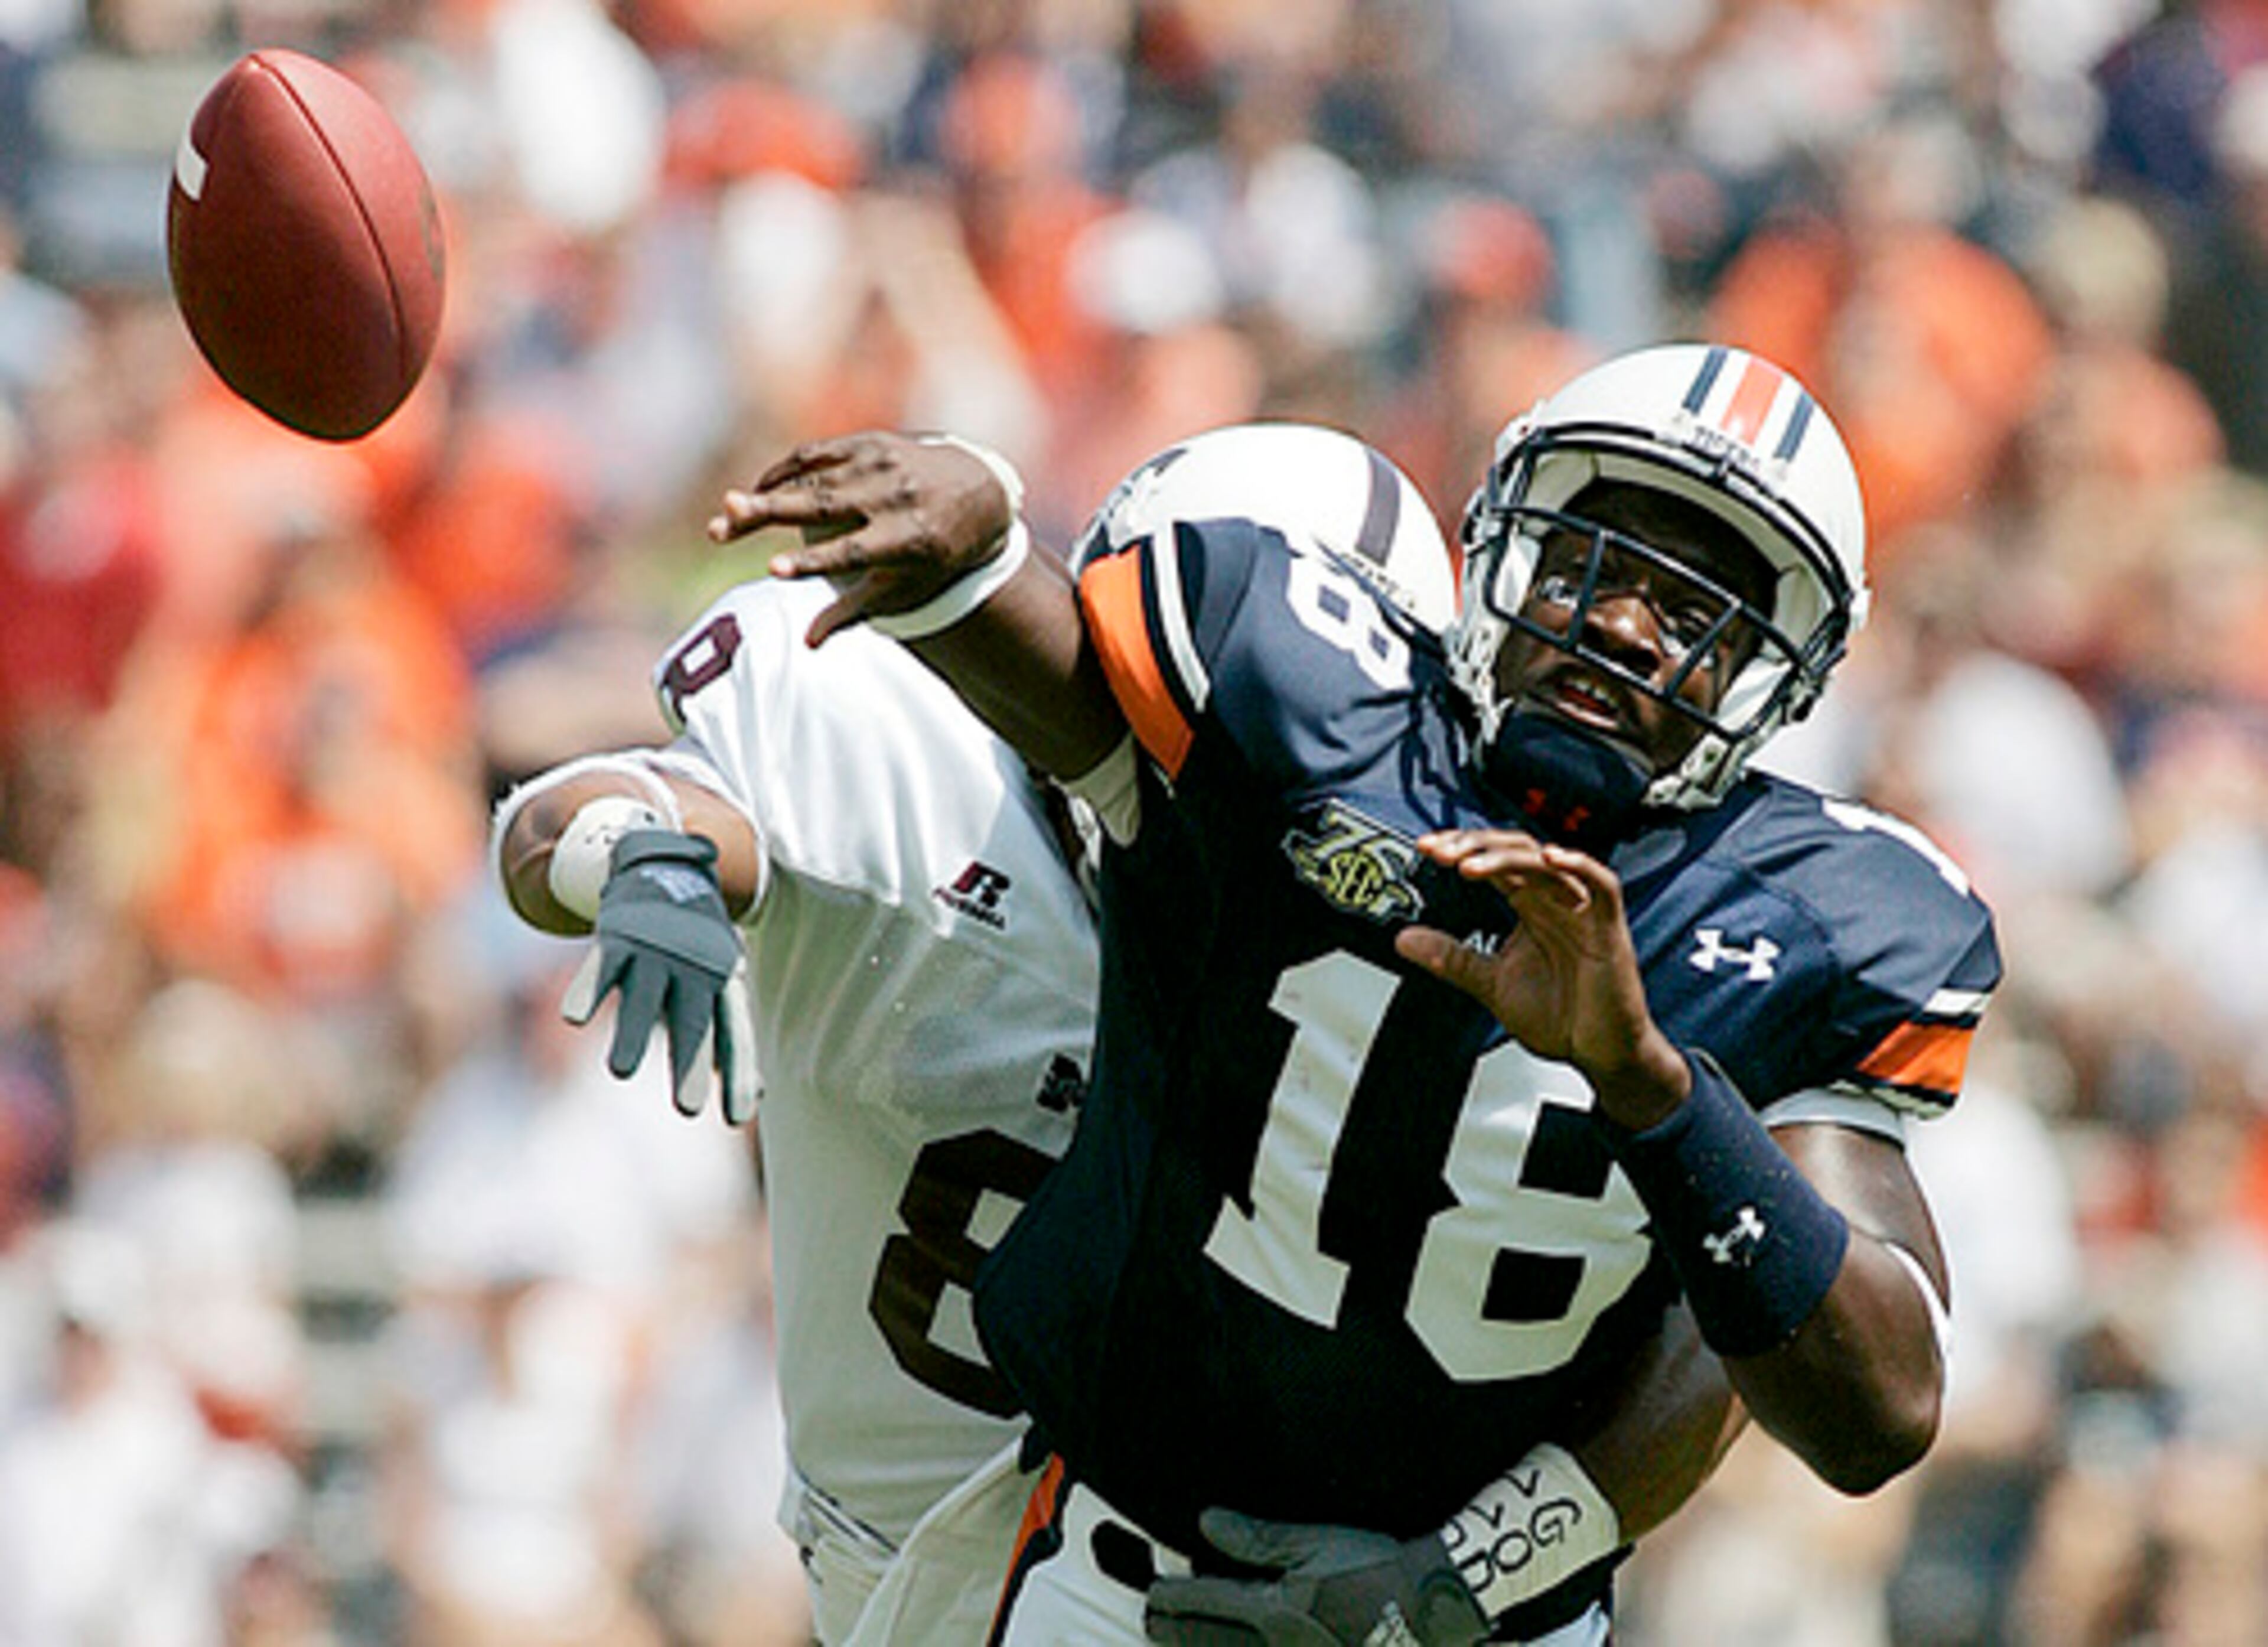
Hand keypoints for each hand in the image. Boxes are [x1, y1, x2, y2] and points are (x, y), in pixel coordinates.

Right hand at [560, 829, 759, 1123]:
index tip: (738, 1117)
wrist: (667, 864)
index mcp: (722, 982)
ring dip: (631, 1032)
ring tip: (622, 1071)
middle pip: (693, 1020)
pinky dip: (588, 990)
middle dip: (691, 1062)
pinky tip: (574, 1020)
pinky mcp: (617, 935)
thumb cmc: (696, 944)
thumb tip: (758, 1096)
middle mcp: (691, 967)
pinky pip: (601, 966)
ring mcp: (653, 950)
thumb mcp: (720, 985)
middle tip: (689, 1109)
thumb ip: (731, 1040)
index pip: (734, 1033)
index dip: (737, 1073)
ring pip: (643, 996)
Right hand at [707, 432, 1016, 643]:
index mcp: (909, 539)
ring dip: (765, 494)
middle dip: (769, 513)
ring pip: (812, 479)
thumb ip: (855, 610)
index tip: (773, 570)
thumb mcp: (909, 587)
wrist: (980, 491)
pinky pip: (816, 454)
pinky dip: (783, 469)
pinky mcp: (870, 442)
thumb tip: (807, 643)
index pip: (852, 552)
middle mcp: (895, 497)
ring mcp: (882, 464)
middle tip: (724, 520)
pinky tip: (757, 489)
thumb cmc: (936, 555)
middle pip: (823, 507)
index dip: (812, 561)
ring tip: (727, 511)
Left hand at [1143, 1510, 1486, 1646]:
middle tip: (1152, 1620)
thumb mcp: (1313, 1543)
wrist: (1428, 1605)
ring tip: (1176, 1641)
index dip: (1173, 1598)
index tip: (1154, 1593)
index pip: (1205, 1605)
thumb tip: (1206, 1522)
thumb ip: (1255, 1538)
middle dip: (1174, 1631)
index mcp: (1272, 1612)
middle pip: (1208, 1642)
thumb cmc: (1375, 1567)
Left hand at [1394, 830, 1686, 1128]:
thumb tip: (1403, 938)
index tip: (1425, 849)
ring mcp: (1583, 911)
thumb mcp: (1491, 983)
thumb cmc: (1561, 1017)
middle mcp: (1555, 900)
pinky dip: (1579, 865)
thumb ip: (1452, 958)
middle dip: (1474, 845)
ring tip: (1467, 866)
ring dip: (1506, 858)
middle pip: (1516, 850)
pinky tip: (1550, 857)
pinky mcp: (1609, 928)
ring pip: (1548, 862)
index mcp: (1530, 905)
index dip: (1460, 847)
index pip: (1493, 860)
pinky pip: (1602, 884)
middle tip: (1438, 852)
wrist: (1598, 1054)